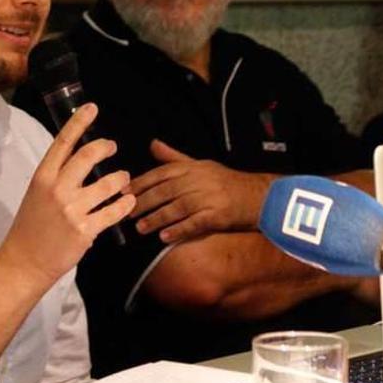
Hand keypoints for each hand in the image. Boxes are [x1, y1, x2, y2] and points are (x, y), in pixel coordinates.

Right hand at [0, 104, 133, 288]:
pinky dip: (125, 204)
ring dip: (120, 178)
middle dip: (105, 146)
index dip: (79, 122)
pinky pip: (114, 212)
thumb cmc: (30, 226)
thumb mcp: (37, 193)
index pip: (63, 142)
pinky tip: (128, 202)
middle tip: (112, 146)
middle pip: (88, 156)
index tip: (92, 108)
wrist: (24, 262)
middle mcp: (57, 189)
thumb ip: (57, 176)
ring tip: (123, 179)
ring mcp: (72, 210)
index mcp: (43, 177)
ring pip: (108, 184)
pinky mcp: (85, 230)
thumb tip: (81, 158)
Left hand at [130, 140, 272, 242]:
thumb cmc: (225, 181)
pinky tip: (165, 238)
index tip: (124, 191)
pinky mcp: (218, 215)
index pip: (162, 173)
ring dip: (157, 218)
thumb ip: (174, 157)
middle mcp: (199, 180)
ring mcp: (209, 197)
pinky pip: (195, 223)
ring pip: (178, 207)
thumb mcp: (200, 164)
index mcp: (193, 167)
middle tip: (126, 212)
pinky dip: (179, 230)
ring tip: (141, 228)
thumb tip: (152, 144)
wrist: (258, 196)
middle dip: (145, 201)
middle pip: (167, 190)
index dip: (142, 182)